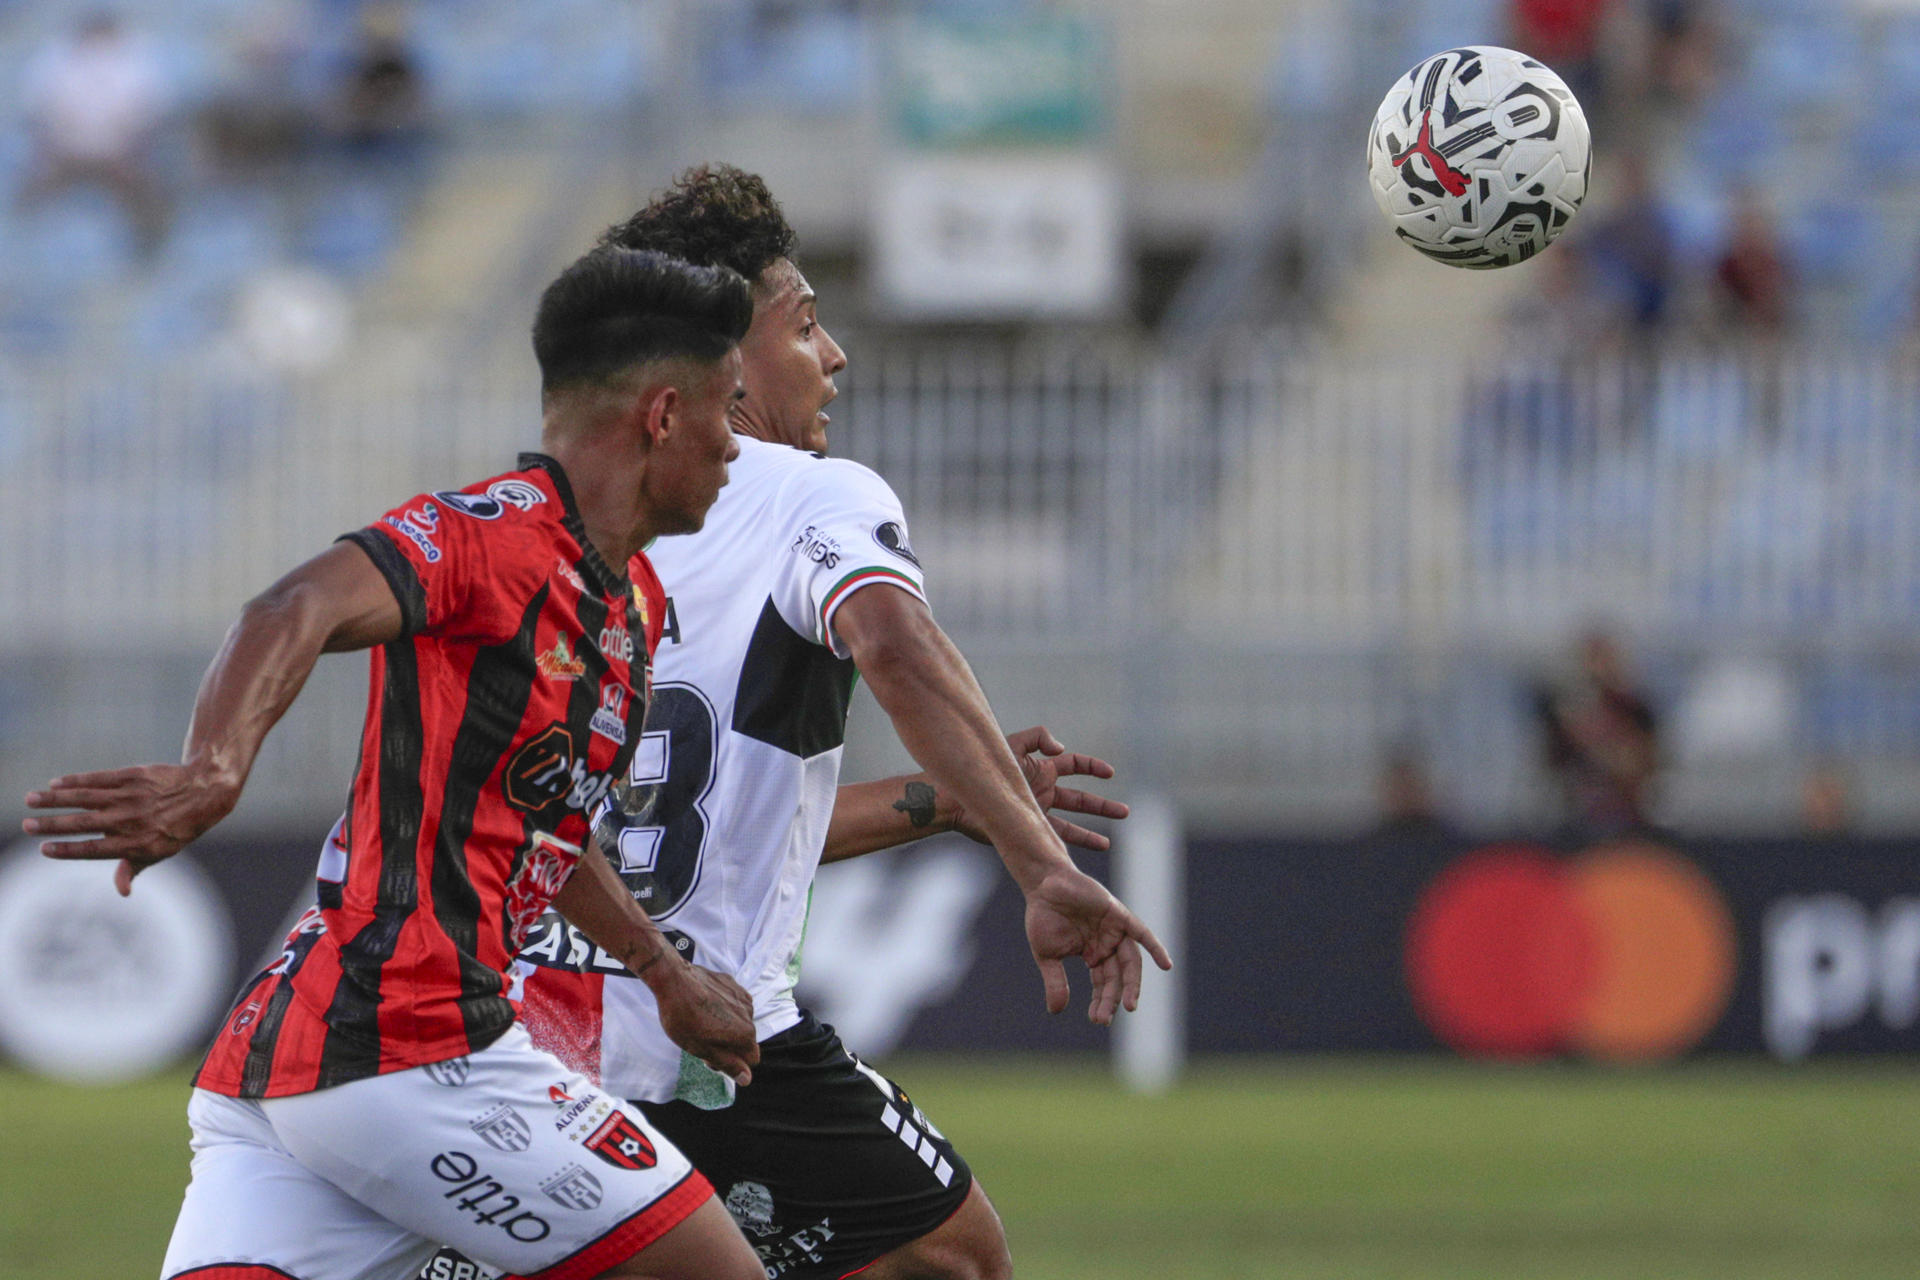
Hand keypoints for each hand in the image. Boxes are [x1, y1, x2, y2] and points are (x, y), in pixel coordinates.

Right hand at [22, 763, 240, 896]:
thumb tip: (121, 891)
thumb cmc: (176, 827)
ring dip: (55, 798)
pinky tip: (56, 783)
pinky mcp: (131, 775)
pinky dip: (75, 780)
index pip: (92, 849)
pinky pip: (97, 778)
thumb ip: (134, 868)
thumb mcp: (159, 852)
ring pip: (84, 798)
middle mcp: (129, 821)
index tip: (43, 849)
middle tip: (26, 825)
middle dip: (51, 825)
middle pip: (81, 823)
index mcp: (135, 844)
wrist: (202, 791)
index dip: (67, 850)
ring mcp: (129, 797)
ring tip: (31, 799)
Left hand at [649, 961, 759, 1085]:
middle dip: (728, 1045)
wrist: (673, 980)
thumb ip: (728, 1064)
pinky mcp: (733, 985)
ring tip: (701, 1020)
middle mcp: (749, 1015)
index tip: (710, 1056)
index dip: (732, 1063)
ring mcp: (742, 998)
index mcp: (744, 1035)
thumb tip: (747, 1079)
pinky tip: (704, 1005)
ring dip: (726, 1026)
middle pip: (745, 1040)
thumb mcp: (702, 1049)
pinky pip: (734, 1004)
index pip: (752, 1060)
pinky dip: (723, 1008)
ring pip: (740, 1022)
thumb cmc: (683, 1018)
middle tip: (701, 1040)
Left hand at [953, 726, 1128, 851]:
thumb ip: (1037, 738)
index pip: (1074, 764)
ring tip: (1108, 844)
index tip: (1110, 774)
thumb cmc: (982, 769)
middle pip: (1079, 797)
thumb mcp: (1011, 746)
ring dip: (1090, 831)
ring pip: (1071, 822)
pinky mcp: (1029, 828)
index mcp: (1040, 768)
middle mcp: (1042, 789)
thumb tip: (1061, 749)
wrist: (958, 799)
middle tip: (1125, 812)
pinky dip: (1072, 844)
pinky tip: (1085, 852)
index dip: (1093, 767)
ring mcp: (1037, 811)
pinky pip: (1056, 837)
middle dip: (1102, 805)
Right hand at [1023, 867, 1172, 1025]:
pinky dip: (1155, 947)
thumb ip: (1055, 981)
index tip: (1097, 1020)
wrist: (1042, 884)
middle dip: (1112, 998)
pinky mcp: (1118, 914)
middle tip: (1105, 1019)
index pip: (1104, 983)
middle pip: (1118, 976)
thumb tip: (1057, 1012)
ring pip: (1130, 961)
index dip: (1102, 1002)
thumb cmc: (1043, 916)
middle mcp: (1108, 944)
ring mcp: (1115, 929)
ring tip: (1128, 1005)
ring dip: (1132, 983)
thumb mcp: (1047, 956)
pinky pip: (1142, 933)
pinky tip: (1166, 965)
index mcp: (1093, 954)